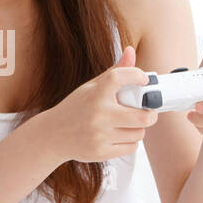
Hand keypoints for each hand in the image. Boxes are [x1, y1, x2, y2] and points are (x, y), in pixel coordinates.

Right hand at [38, 45, 158, 163]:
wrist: (52, 135)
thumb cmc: (75, 108)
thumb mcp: (91, 88)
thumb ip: (114, 72)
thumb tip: (130, 51)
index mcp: (95, 93)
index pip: (121, 77)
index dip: (137, 75)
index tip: (144, 80)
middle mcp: (98, 113)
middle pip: (142, 117)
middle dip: (151, 115)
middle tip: (149, 112)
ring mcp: (99, 134)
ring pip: (139, 133)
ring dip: (138, 128)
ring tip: (128, 124)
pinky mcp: (101, 152)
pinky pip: (131, 147)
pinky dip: (130, 142)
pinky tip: (120, 135)